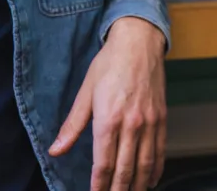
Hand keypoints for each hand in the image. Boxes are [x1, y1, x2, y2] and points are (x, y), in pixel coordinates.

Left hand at [50, 17, 166, 190]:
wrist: (139, 42)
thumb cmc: (109, 63)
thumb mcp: (85, 92)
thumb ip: (72, 125)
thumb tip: (55, 150)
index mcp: (108, 120)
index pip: (103, 165)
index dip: (99, 186)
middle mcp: (131, 125)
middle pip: (125, 170)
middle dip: (117, 190)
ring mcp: (149, 123)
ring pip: (145, 165)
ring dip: (138, 186)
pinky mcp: (161, 118)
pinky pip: (160, 151)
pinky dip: (156, 169)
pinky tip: (152, 180)